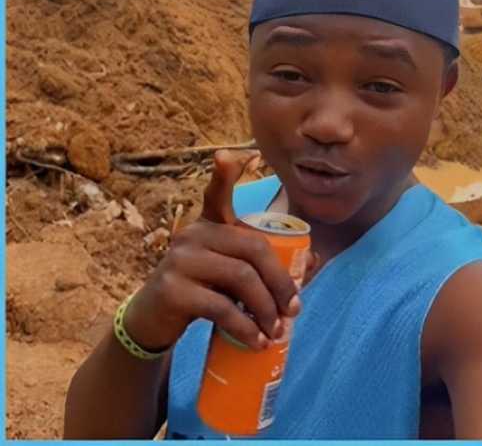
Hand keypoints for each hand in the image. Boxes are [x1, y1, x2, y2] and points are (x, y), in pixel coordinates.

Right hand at [123, 150, 300, 351]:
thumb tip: (313, 261)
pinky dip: (245, 327)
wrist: (153, 323)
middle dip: (281, 282)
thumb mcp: (231, 276)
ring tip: (277, 331)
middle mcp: (192, 235)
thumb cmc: (202, 293)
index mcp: (208, 226)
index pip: (217, 196)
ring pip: (240, 278)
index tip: (233, 154)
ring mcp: (180, 260)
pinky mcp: (172, 289)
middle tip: (294, 310)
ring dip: (266, 309)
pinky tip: (256, 341)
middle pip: (253, 249)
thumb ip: (265, 267)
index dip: (225, 176)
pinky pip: (220, 306)